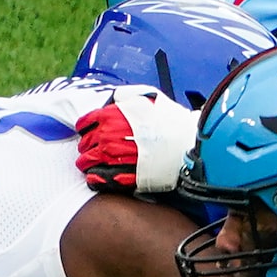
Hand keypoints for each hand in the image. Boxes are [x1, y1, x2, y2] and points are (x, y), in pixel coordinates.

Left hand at [76, 89, 200, 195]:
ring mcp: (117, 157)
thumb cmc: (172, 121)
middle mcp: (109, 136)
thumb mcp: (148, 99)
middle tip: (92, 152)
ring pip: (89, 162)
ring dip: (88, 164)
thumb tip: (116, 99)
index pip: (85, 123)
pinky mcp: (126, 175)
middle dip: (87, 148)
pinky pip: (102, 178)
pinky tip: (97, 179)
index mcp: (111, 116)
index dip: (86, 129)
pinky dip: (96, 179)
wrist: (190, 143)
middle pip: (85, 144)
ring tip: (92, 166)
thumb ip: (127, 97)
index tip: (89, 134)